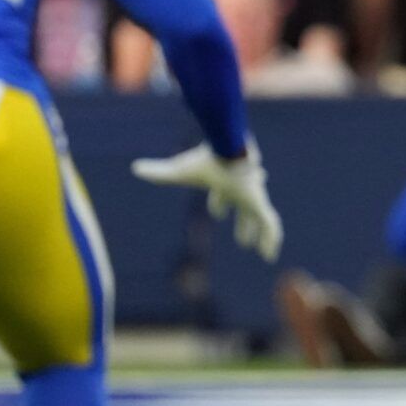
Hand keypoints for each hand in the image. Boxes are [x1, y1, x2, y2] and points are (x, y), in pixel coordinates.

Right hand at [131, 141, 283, 261]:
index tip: (218, 214)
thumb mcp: (178, 171)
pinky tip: (269, 256)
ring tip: (264, 252)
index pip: (222, 195)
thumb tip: (135, 168)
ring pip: (261, 218)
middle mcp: (241, 190)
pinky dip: (270, 239)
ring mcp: (253, 196)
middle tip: (243, 240)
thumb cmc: (205, 162)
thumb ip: (158, 172)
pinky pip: (270, 224)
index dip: (219, 204)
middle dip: (244, 224)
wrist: (229, 150)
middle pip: (244, 209)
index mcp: (223, 182)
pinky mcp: (260, 202)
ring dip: (259, 233)